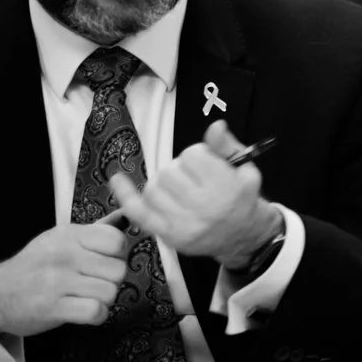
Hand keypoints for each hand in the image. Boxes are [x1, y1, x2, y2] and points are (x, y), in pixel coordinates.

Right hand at [0, 222, 129, 335]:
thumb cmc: (34, 266)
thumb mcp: (60, 239)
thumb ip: (95, 231)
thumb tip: (127, 215)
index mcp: (69, 235)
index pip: (117, 241)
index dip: (117, 255)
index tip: (104, 261)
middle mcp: (64, 255)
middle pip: (118, 270)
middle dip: (110, 280)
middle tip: (92, 282)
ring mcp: (58, 282)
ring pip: (110, 292)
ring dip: (102, 299)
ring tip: (84, 296)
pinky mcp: (53, 308)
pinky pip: (96, 312)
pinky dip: (95, 315)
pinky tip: (82, 310)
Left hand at [108, 121, 282, 270]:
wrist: (243, 236)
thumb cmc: (242, 199)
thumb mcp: (244, 169)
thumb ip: (226, 147)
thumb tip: (216, 126)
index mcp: (226, 188)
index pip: (192, 156)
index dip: (198, 155)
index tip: (206, 164)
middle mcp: (204, 207)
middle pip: (169, 172)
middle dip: (178, 170)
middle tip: (192, 179)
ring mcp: (184, 223)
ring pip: (153, 188)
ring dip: (162, 184)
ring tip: (179, 191)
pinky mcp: (168, 234)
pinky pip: (138, 211)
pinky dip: (125, 194)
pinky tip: (117, 179)